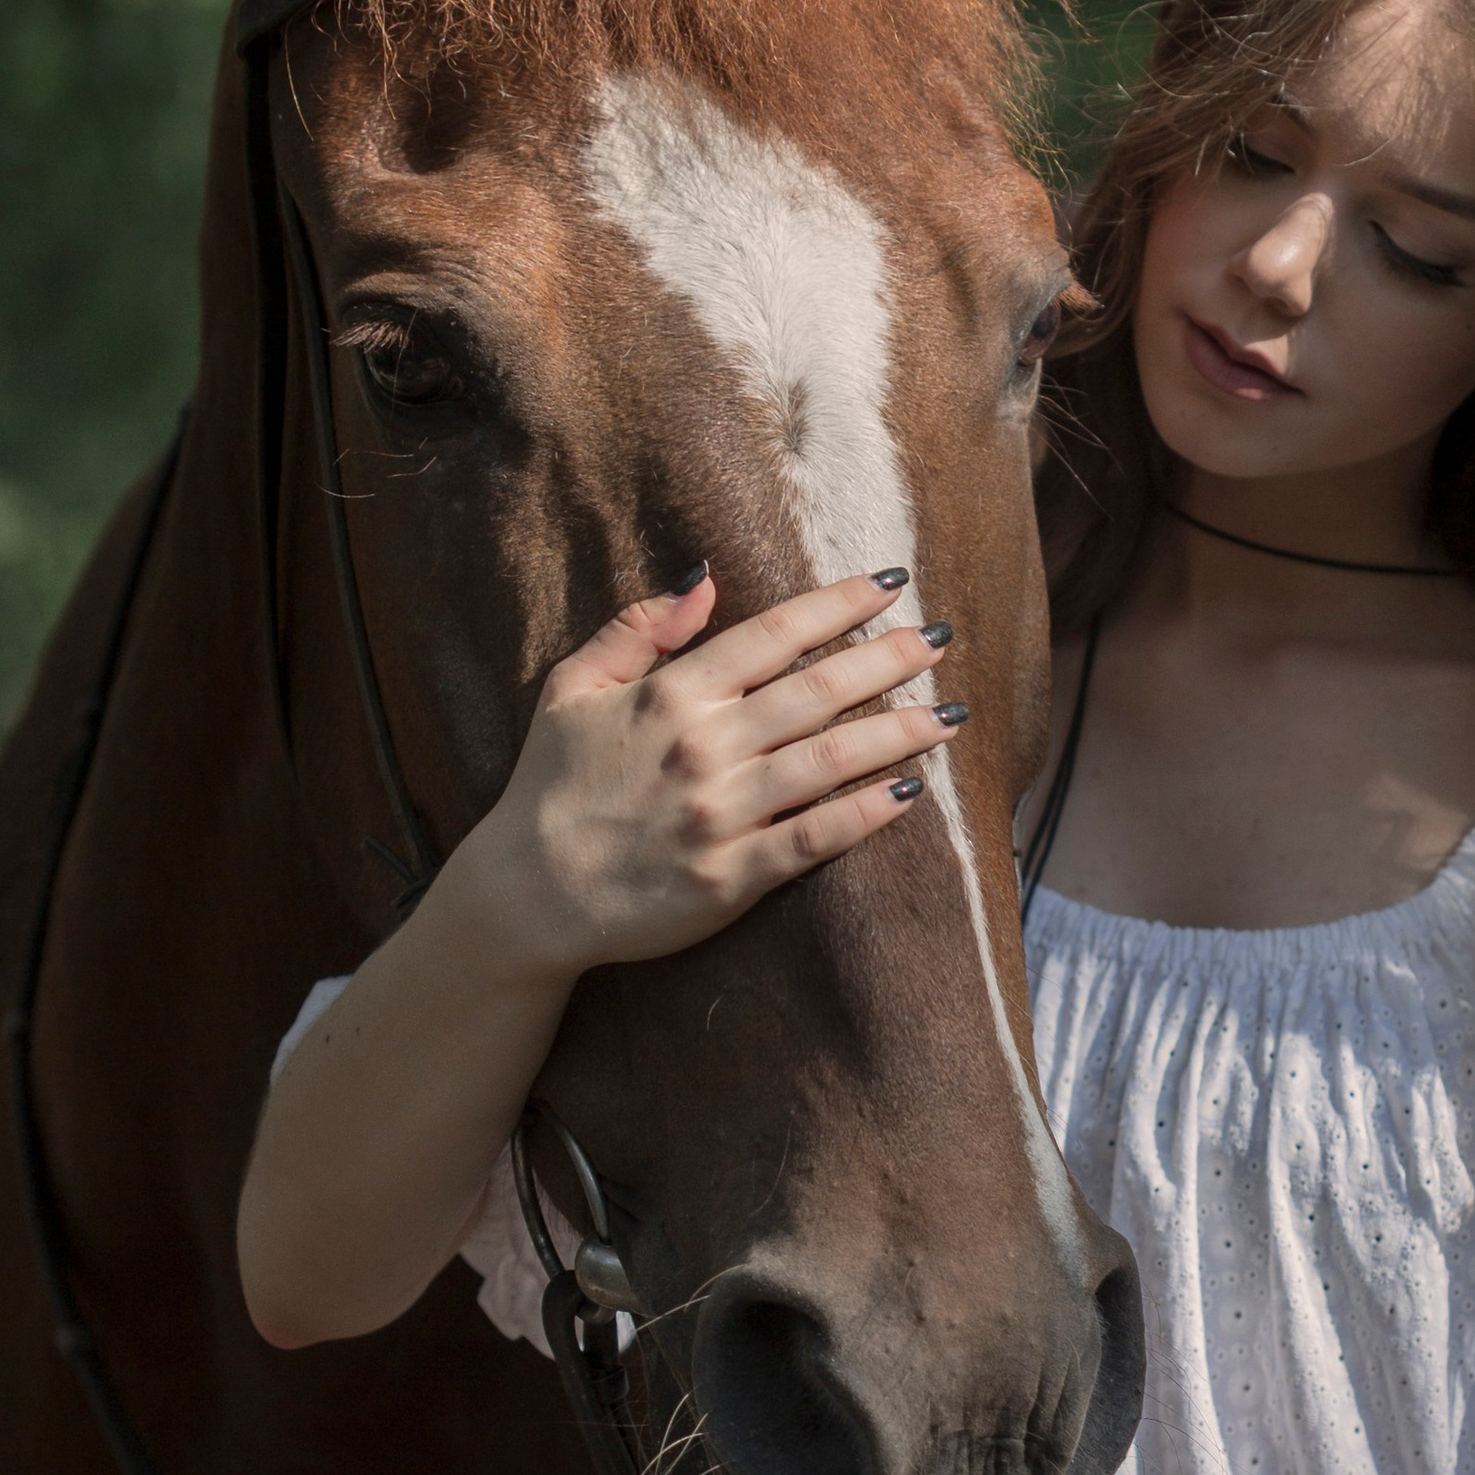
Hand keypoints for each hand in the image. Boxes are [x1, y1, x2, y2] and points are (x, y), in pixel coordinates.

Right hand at [461, 567, 964, 980]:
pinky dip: (868, 813)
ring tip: (949, 713)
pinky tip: (912, 791)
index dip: (837, 604)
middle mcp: (704, 747)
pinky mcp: (732, 877)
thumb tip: (704, 579)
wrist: (525, 895)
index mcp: (671, 695)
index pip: (773, 635)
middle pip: (818, 691)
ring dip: (899, 731)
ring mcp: (720, 814)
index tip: (889, 583)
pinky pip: (815, 838)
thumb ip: (638, 628)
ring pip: (831, 760)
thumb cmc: (550, 787)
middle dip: (889, 660)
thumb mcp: (572, 688)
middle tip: (940, 641)